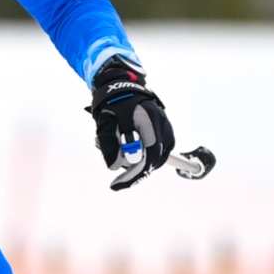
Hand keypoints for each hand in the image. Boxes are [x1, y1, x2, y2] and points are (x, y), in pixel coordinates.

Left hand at [89, 60, 175, 190]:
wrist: (124, 87)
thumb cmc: (113, 105)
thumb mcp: (105, 124)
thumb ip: (109, 145)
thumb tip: (114, 167)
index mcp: (148, 123)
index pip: (145, 158)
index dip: (132, 176)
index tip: (116, 185)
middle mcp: (162, 127)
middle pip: (151, 161)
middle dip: (133, 170)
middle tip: (117, 178)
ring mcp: (167, 129)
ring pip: (155, 158)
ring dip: (138, 162)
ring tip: (121, 152)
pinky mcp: (167, 132)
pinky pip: (157, 152)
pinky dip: (144, 156)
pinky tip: (131, 150)